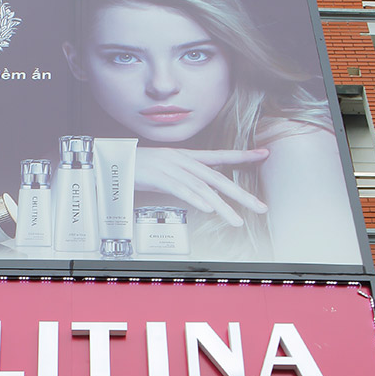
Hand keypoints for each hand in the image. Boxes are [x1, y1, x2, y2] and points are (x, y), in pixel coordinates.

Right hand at [135, 147, 268, 226]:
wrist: (110, 161)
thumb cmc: (136, 168)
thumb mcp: (164, 170)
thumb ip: (184, 178)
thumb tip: (200, 192)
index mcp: (185, 157)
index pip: (219, 155)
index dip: (242, 155)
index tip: (264, 154)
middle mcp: (182, 160)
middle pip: (218, 178)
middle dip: (241, 194)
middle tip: (260, 207)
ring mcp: (171, 168)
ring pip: (203, 188)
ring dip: (222, 206)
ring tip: (236, 221)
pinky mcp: (158, 177)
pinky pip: (181, 189)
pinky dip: (196, 199)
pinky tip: (208, 208)